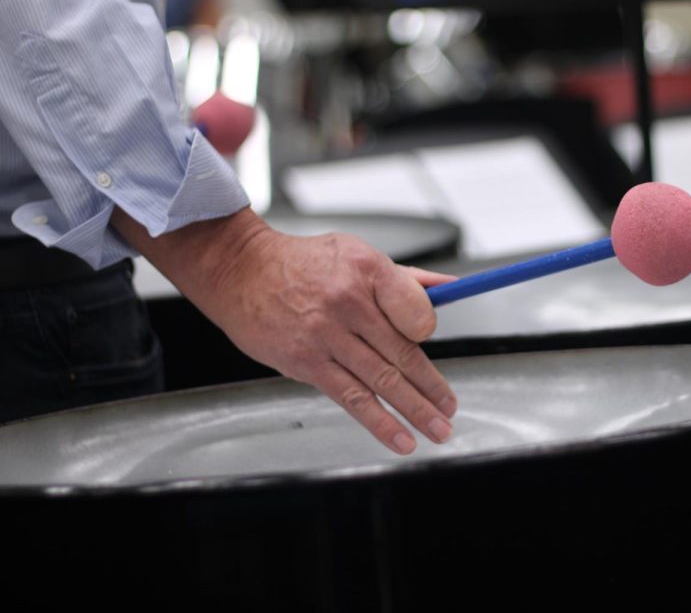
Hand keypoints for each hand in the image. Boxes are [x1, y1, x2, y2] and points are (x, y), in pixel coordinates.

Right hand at [112, 208, 458, 453]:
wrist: (241, 272)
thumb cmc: (301, 263)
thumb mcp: (356, 254)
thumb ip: (404, 279)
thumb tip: (450, 288)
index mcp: (368, 270)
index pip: (416, 307)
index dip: (430, 330)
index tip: (433, 343)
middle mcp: (349, 302)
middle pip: (403, 353)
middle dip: (432, 387)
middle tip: (449, 409)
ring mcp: (327, 335)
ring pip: (382, 380)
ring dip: (415, 411)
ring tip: (436, 430)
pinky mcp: (306, 362)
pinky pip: (351, 397)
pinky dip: (380, 422)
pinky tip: (399, 438)